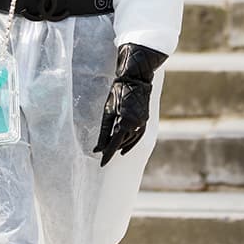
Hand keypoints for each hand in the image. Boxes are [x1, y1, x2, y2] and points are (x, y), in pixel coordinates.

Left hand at [93, 43, 166, 166]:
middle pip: (121, 143)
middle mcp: (136, 126)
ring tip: (110, 148)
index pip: (113, 144)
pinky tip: (124, 148)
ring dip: (120, 145)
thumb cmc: (118, 92)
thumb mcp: (107, 111)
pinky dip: (130, 143)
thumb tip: (98, 147)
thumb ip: (104, 131)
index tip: (101, 164)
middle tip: (100, 151)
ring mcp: (142, 124)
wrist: (136, 79)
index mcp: (125, 123)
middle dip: (111, 148)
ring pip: (130, 140)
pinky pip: (137, 136)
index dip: (107, 154)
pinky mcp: (145, 121)